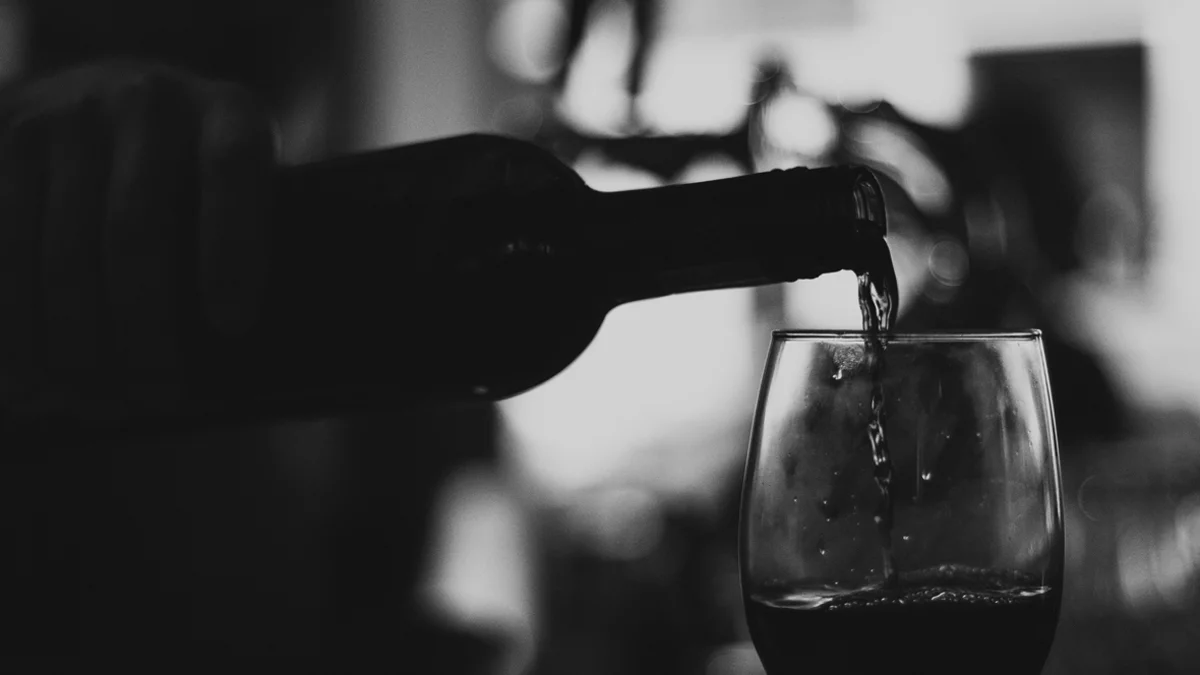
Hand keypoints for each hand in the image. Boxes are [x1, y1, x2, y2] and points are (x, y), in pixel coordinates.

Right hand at [0, 61, 276, 415]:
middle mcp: (147, 101)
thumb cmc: (199, 170)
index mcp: (228, 111)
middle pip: (137, 233)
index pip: (233, 171)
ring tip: (95, 404)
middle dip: (144, 334)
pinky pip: (4, 248)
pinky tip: (26, 382)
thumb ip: (250, 237)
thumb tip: (240, 355)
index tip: (234, 327)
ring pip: (63, 253)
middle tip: (158, 399)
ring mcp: (69, 119)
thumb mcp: (239, 182)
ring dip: (76, 347)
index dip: (233, 247)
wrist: (109, 93)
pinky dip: (14, 328)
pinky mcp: (8, 142)